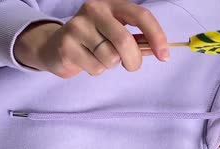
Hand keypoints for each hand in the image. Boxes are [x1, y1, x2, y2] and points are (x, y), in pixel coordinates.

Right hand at [16, 0, 168, 78]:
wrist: (55, 45)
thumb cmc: (94, 40)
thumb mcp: (116, 33)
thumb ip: (138, 40)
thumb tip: (161, 51)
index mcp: (111, 4)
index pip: (141, 15)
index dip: (157, 36)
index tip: (164, 56)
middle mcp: (94, 10)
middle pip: (125, 41)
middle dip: (134, 60)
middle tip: (132, 65)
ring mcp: (78, 26)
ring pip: (110, 58)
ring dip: (112, 66)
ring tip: (101, 58)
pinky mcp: (66, 45)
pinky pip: (96, 68)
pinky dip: (97, 71)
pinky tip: (87, 61)